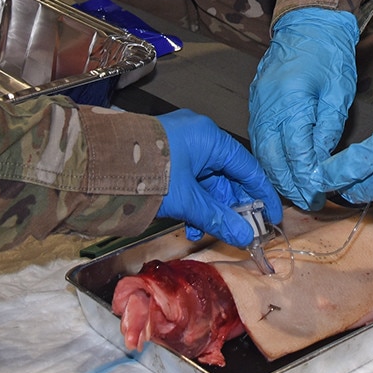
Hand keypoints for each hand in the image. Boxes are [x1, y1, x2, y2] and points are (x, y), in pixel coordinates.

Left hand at [155, 109, 282, 247]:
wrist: (99, 165)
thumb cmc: (147, 173)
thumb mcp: (187, 200)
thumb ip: (218, 218)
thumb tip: (244, 237)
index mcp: (209, 137)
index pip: (248, 167)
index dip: (263, 195)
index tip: (273, 217)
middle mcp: (197, 135)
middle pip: (227, 175)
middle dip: (233, 207)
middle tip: (241, 231)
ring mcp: (180, 144)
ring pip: (207, 180)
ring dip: (211, 208)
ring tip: (206, 231)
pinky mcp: (165, 155)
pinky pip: (190, 179)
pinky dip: (194, 201)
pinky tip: (190, 223)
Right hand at [248, 8, 358, 206]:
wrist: (308, 22)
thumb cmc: (330, 54)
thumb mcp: (338, 93)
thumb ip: (328, 129)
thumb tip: (321, 162)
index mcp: (291, 101)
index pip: (296, 151)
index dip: (306, 177)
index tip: (318, 195)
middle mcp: (267, 105)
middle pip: (272, 156)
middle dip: (289, 183)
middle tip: (307, 202)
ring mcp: (257, 103)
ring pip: (261, 149)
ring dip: (276, 174)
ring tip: (295, 192)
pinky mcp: (255, 101)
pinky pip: (258, 137)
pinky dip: (268, 157)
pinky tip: (280, 169)